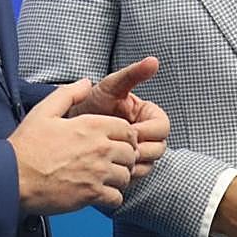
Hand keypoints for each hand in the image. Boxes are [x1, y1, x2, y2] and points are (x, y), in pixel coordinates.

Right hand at [8, 79, 138, 214]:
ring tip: (106, 177)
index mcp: (90, 126)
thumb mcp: (44, 111)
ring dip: (119, 177)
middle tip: (113, 160)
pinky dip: (112, 197)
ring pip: (126, 176)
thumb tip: (86, 83)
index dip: (125, 136)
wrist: (13, 176)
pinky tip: (100, 192)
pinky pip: (117, 197)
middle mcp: (99, 148)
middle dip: (125, 157)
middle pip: (130, 153)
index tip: (117, 141)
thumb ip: (69, 94)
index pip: (127, 130)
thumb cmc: (27, 146)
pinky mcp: (91, 195)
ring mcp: (97, 173)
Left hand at [67, 57, 168, 177]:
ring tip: (110, 154)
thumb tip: (154, 60)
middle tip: (117, 146)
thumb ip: (133, 74)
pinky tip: (108, 165)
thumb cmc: (93, 101)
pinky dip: (125, 173)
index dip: (148, 130)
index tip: (129, 130)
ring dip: (132, 163)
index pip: (163, 127)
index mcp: (150, 115)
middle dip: (140, 149)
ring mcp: (141, 153)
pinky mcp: (129, 168)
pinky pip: (136, 176)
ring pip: (149, 164)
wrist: (73, 123)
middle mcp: (149, 135)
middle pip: (159, 148)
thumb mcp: (111, 86)